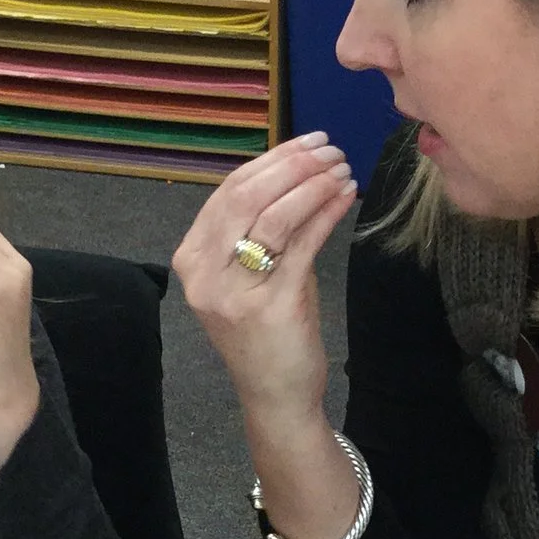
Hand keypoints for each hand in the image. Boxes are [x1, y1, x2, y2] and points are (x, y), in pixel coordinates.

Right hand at [172, 134, 355, 433]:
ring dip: (313, 185)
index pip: (229, 192)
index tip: (308, 143)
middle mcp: (205, 274)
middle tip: (330, 150)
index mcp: (192, 259)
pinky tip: (346, 197)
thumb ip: (261, 228)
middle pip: (247, 197)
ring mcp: (235, 292)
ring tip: (342, 169)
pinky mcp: (273, 306)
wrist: (274, 395)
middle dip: (293, 166)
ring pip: (274, 217)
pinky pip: (302, 245)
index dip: (271, 161)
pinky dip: (326, 214)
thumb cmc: (267, 332)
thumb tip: (298, 171)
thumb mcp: (254, 274)